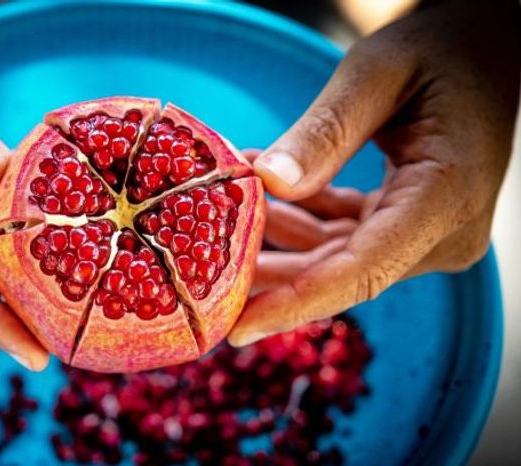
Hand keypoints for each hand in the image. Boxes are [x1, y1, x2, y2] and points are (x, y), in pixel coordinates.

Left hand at [228, 0, 518, 345]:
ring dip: (277, 238)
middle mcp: (442, 231)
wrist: (489, 49)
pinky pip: (345, 235)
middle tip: (198, 276)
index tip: (238, 328)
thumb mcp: (377, 74)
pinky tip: (259, 192)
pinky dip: (301, 215)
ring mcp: (428, 232)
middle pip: (340, 273)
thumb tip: (269, 183)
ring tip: (219, 213)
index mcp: (445, 196)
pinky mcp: (410, 224)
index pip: (362, 272)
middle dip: (269, 274)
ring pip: (335, 257)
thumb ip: (326, 131)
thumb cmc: (443, 49)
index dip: (295, 303)